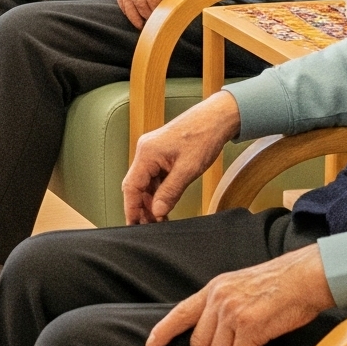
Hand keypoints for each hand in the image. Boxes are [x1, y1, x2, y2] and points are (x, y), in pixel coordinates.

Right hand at [123, 91, 240, 223]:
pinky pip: (154, 177)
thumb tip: (157, 211)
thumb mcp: (187, 170)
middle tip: (151, 227)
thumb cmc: (203, 137)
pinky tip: (164, 205)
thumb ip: (170, 192)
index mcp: (147, 153)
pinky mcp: (161, 154)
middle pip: (136, 185)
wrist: (215, 119)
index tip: (134, 225)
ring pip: (145, 183)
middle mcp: (145, 151)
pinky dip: (158, 192)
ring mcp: (153, 152)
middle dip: (141, 207)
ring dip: (150, 201)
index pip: (131, 186)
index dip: (131, 208)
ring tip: (159, 220)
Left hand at [147, 243, 334, 345]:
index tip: (151, 344)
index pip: (182, 311)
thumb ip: (227, 306)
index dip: (165, 329)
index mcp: (214, 289)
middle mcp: (218, 299)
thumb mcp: (244, 288)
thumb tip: (222, 335)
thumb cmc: (282, 286)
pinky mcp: (249, 325)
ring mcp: (232, 311)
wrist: (306, 278)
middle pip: (198, 343)